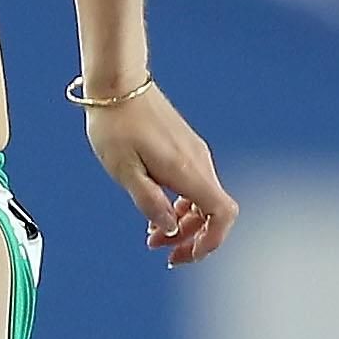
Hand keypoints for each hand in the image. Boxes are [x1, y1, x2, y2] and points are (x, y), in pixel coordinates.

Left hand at [85, 87, 238, 266]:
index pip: (222, 213)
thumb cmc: (116, 123)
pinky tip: (157, 209)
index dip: (212, 240)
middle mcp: (198, 161)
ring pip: (202, 200)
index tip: (187, 255)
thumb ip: (149, 202)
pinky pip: (193, 186)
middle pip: (213, 213)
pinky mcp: (185, 148)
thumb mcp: (124, 170)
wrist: (118, 83)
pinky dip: (180, 205)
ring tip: (152, 235)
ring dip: (183, 223)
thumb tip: (168, 228)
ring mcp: (193, 153)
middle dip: (191, 238)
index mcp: (187, 169)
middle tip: (162, 251)